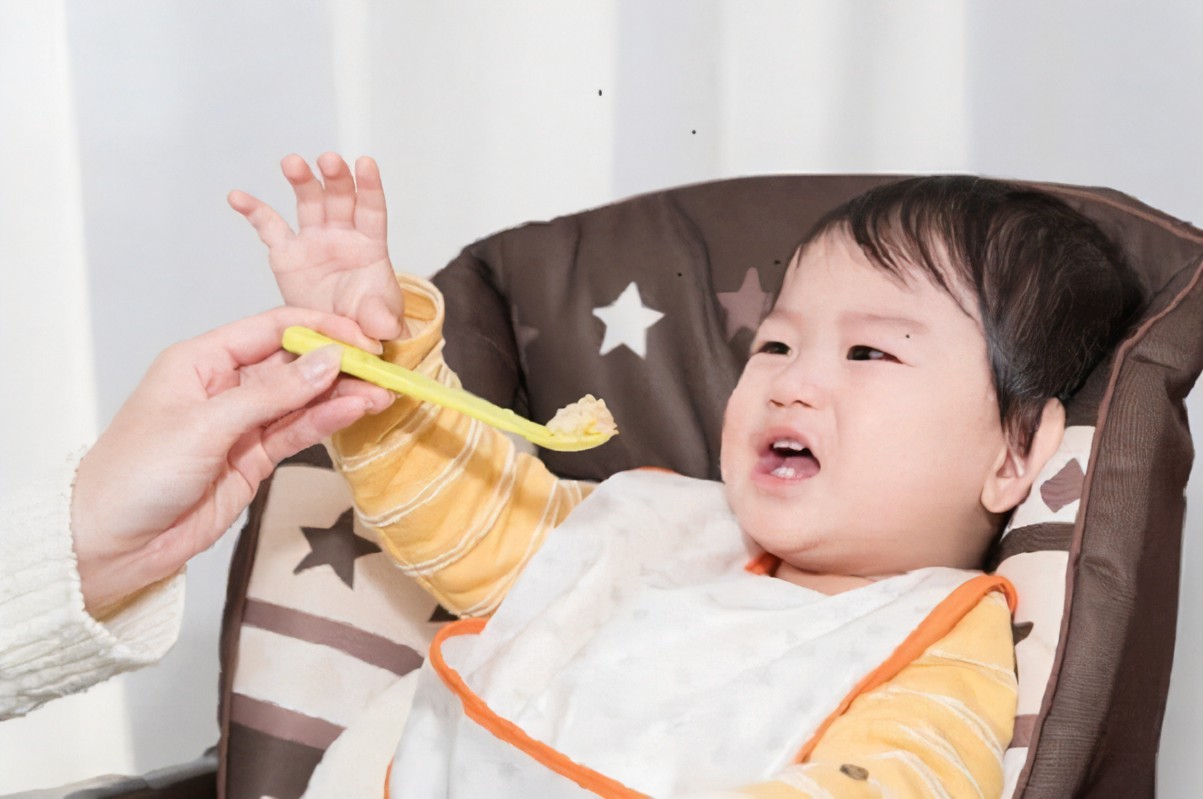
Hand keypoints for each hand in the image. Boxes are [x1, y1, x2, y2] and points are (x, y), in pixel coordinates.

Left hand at [71, 307, 393, 614]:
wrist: (112, 543)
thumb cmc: (135, 474)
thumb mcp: (205, 425)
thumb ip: (272, 394)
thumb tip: (326, 360)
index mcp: (200, 361)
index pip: (271, 329)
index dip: (318, 329)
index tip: (358, 338)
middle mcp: (224, 386)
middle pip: (293, 363)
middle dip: (337, 362)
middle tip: (380, 367)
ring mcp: (241, 424)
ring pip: (302, 399)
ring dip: (340, 395)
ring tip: (381, 393)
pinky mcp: (253, 458)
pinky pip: (297, 432)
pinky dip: (326, 422)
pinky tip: (354, 412)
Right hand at [228, 152, 406, 340]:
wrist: (338, 333)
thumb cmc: (367, 319)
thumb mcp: (380, 323)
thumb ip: (382, 319)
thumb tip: (385, 327)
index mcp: (369, 245)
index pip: (371, 210)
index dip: (369, 186)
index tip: (366, 163)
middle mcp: (341, 235)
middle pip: (339, 198)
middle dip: (335, 178)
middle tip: (329, 160)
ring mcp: (312, 241)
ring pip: (308, 202)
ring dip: (301, 180)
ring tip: (292, 163)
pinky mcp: (286, 254)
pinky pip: (269, 227)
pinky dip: (253, 210)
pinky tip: (237, 196)